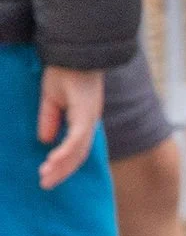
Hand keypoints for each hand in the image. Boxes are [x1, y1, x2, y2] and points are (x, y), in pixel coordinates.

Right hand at [35, 66, 100, 189]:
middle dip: (62, 171)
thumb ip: (49, 120)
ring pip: (79, 150)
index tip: (47, 175)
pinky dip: (65, 151)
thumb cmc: (64, 71)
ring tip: (45, 178)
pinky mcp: (86, 112)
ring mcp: (90, 117)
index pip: (76, 148)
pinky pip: (77, 137)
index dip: (63, 163)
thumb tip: (46, 141)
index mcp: (84, 119)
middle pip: (79, 154)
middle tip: (45, 185)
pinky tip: (53, 161)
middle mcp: (90, 121)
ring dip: (62, 166)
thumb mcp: (51, 99)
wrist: (73, 50)